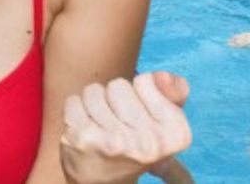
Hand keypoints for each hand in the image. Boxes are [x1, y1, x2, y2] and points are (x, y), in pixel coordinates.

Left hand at [60, 72, 191, 183]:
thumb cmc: (134, 143)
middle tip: (117, 124)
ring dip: (93, 104)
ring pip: (94, 91)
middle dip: (114, 99)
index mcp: (175, 135)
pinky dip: (75, 111)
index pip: (146, 81)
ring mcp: (115, 142)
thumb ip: (173, 92)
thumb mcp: (164, 121)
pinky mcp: (84, 140)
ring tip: (100, 127)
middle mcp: (148, 143)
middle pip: (118, 85)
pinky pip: (74, 100)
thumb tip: (160, 76)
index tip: (139, 117)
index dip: (138, 93)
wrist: (103, 183)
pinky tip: (84, 130)